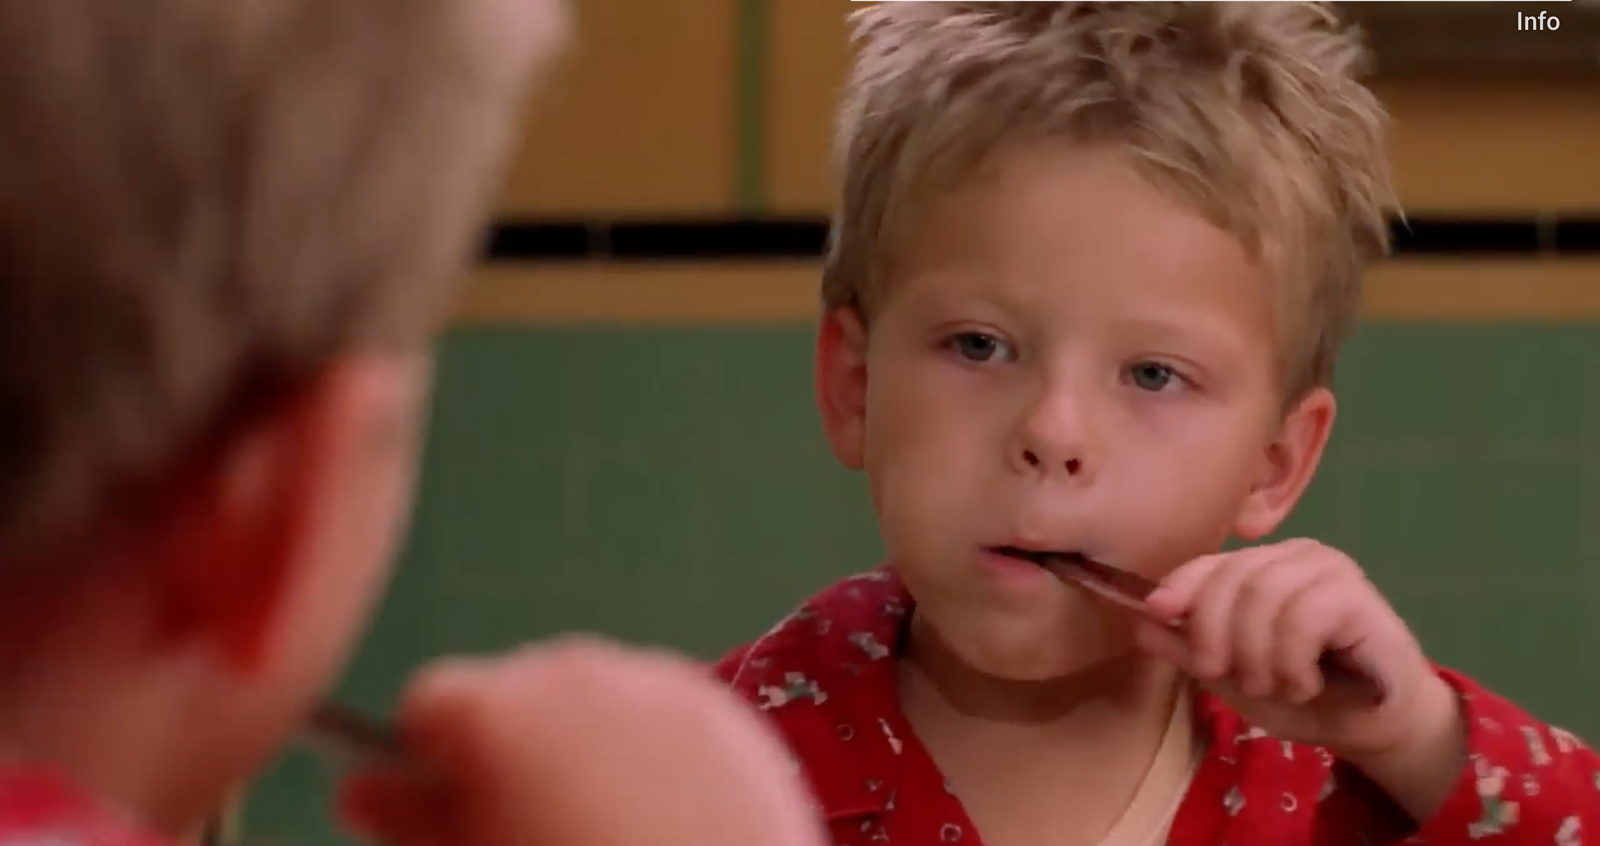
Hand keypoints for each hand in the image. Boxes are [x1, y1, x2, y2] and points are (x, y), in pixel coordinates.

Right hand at [335, 637, 825, 845]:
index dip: (430, 757)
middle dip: (508, 742)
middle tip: (534, 820)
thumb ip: (409, 821)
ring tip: (605, 820)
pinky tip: (663, 809)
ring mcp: (648, 678)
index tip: (453, 805)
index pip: (426, 700)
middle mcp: (569, 669)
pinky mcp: (712, 700)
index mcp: (495, 708)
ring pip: (584, 693)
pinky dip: (646, 743)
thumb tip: (358, 785)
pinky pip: (654, 704)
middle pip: (508, 688)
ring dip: (577, 737)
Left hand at [1134, 539, 1465, 816]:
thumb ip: (1189, 649)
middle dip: (1216, 635)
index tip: (1157, 611)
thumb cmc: (1302, 696)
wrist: (1372, 727)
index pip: (1209, 564)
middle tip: (1231, 678)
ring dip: (1258, 656)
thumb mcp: (1232, 677)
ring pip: (1261, 596)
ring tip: (1277, 686)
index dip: (1180, 586)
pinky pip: (1300, 617)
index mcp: (1262, 568)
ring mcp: (1327, 569)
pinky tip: (1306, 683)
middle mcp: (1293, 557)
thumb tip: (1141, 621)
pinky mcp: (1356, 592)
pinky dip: (1292, 661)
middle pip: (1230, 578)